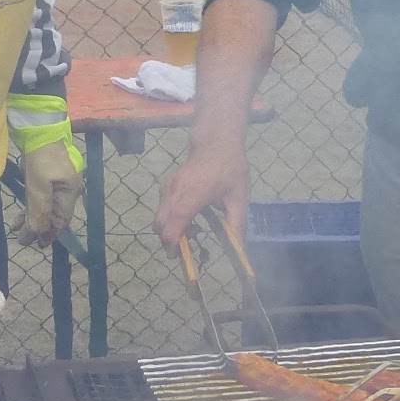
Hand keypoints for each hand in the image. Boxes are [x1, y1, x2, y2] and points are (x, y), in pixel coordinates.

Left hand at [16, 137, 82, 246]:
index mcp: (71, 192)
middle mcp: (67, 188)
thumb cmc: (41, 156)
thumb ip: (39, 210)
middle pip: (54, 214)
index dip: (49, 234)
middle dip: (38, 227)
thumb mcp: (38, 185)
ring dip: (31, 217)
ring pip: (45, 206)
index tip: (37, 245)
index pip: (61, 220)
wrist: (39, 126)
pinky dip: (31, 205)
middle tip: (23, 239)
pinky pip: (40, 196)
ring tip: (16, 227)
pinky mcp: (47, 174)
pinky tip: (20, 212)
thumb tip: (37, 233)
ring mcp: (58, 181)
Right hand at [156, 133, 248, 250]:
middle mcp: (174, 191)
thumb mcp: (240, 197)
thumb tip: (239, 250)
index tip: (182, 259)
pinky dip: (171, 221)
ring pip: (159, 219)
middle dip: (171, 242)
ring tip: (195, 229)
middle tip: (191, 247)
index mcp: (192, 195)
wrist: (216, 141)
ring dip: (172, 231)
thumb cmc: (230, 168)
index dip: (173, 246)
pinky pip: (162, 210)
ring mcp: (168, 188)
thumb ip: (237, 224)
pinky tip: (190, 218)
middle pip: (160, 226)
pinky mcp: (166, 187)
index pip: (172, 227)